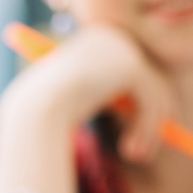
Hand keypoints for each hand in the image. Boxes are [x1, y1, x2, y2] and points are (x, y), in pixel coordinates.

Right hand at [4, 25, 176, 163]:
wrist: (37, 108)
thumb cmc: (46, 109)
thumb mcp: (80, 101)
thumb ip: (108, 96)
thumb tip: (139, 109)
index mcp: (98, 38)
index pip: (135, 68)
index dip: (147, 101)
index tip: (155, 129)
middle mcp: (113, 36)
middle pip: (152, 76)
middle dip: (155, 117)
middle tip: (150, 149)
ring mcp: (123, 48)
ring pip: (155, 94)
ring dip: (150, 130)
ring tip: (135, 156)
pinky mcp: (131, 65)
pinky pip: (151, 103)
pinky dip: (146, 130)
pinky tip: (130, 150)